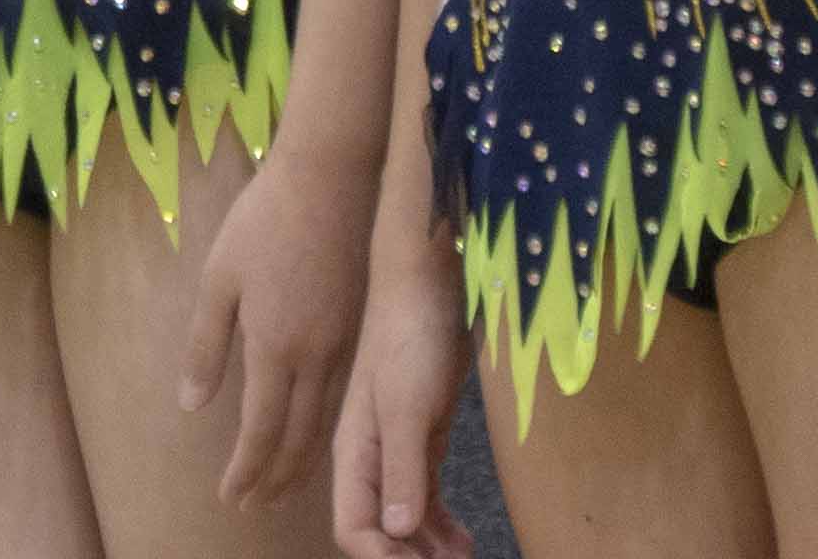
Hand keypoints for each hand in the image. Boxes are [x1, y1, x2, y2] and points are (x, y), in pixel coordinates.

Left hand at [183, 139, 373, 509]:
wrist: (331, 176)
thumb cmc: (265, 220)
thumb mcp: (219, 278)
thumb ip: (206, 345)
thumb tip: (192, 405)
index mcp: (275, 347)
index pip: (260, 431)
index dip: (246, 470)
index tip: (232, 498)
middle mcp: (316, 356)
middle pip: (298, 439)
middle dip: (276, 479)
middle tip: (257, 505)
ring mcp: (344, 342)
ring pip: (325, 421)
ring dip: (303, 461)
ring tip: (285, 484)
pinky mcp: (359, 325)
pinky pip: (342, 396)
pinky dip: (325, 427)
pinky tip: (316, 429)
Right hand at [328, 251, 478, 558]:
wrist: (426, 284)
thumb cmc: (409, 337)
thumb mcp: (407, 406)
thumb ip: (401, 469)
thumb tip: (394, 531)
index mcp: (355, 454)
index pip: (355, 528)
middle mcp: (371, 458)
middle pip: (379, 531)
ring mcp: (398, 448)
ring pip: (405, 519)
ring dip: (428, 549)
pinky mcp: (424, 437)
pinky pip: (427, 496)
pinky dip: (442, 525)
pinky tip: (463, 541)